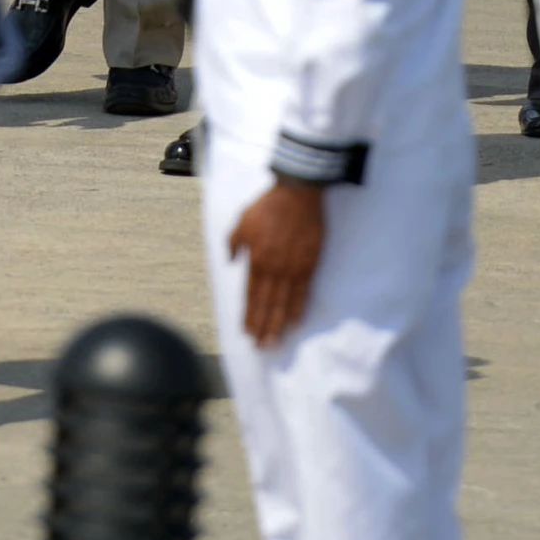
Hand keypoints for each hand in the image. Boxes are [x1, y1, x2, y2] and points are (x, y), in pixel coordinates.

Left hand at [229, 177, 325, 346]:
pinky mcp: (309, 263)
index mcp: (256, 260)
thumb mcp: (241, 221)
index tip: (247, 332)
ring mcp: (293, 268)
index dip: (249, 315)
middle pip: (267, 305)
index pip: (251, 296)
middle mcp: (273, 269)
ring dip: (278, 325)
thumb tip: (230, 262)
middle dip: (262, 327)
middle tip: (260, 347)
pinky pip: (303, 292)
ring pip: (284, 304)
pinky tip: (294, 322)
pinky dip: (298, 308)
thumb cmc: (267, 205)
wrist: (297, 192)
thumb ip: (233, 243)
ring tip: (274, 342)